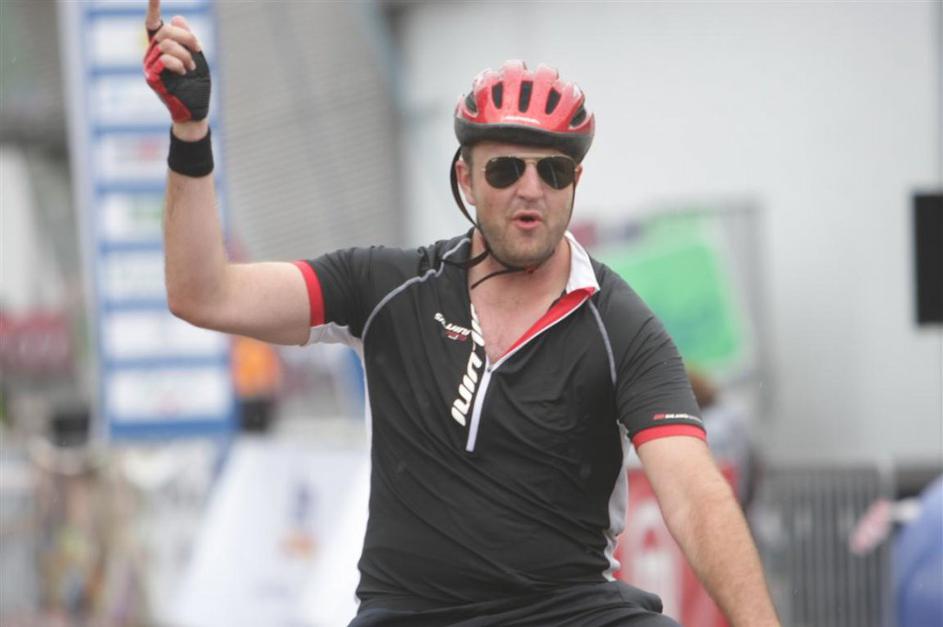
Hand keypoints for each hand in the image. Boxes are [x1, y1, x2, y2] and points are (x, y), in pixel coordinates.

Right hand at [143, 0, 210, 125]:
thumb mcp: (196, 57)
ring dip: (185, 54)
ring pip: (166, 44)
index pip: (153, 24)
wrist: (196, 110)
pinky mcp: (151, 76)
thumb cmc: (196, 85)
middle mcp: (152, 54)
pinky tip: (184, 72)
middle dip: (187, 37)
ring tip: (191, 67)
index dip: (153, 7)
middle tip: (198, 49)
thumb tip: (177, 17)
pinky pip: (165, 59)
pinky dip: (179, 63)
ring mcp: (149, 65)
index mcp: (161, 48)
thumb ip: (188, 39)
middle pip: (166, 31)